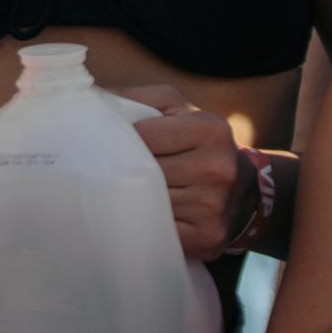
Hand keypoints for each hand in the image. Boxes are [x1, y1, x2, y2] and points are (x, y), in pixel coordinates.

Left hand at [112, 86, 248, 257]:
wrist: (243, 192)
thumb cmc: (197, 144)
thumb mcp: (176, 110)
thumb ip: (134, 98)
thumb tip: (88, 95)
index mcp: (210, 129)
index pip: (143, 134)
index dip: (126, 139)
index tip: (118, 144)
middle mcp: (216, 168)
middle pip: (145, 171)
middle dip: (125, 170)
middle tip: (112, 170)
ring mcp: (212, 206)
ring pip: (148, 202)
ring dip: (132, 199)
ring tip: (128, 192)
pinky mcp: (206, 237)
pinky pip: (158, 231)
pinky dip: (145, 224)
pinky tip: (143, 216)